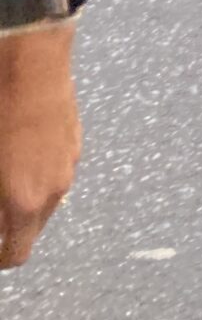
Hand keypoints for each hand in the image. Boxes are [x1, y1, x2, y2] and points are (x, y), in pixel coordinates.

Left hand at [0, 26, 80, 269]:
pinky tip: (22, 150)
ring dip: (27, 199)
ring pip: (47, 200)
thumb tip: (0, 210)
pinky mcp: (76, 140)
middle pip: (33, 230)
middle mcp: (53, 190)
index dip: (1, 256)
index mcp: (24, 202)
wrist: (31, 63)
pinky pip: (57, 171)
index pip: (16, 254)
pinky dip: (40, 173)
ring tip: (7, 174)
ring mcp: (69, 163)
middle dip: (11, 227)